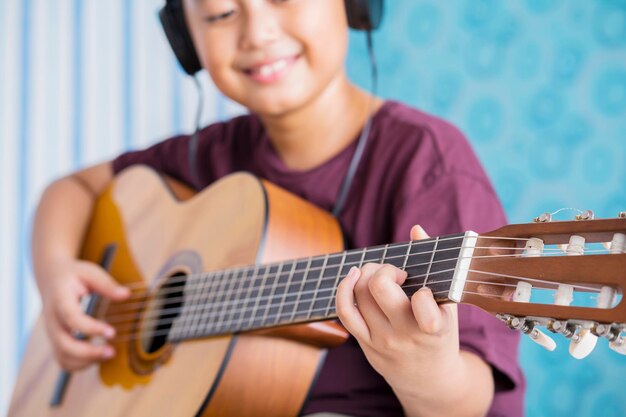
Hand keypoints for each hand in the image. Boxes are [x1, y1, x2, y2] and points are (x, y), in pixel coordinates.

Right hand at [39, 258, 129, 370]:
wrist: (51, 278)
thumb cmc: (74, 275)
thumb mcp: (90, 273)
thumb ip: (107, 284)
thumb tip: (126, 295)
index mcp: (60, 299)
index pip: (72, 318)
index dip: (91, 329)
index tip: (112, 332)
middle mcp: (52, 319)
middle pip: (63, 344)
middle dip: (87, 352)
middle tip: (112, 352)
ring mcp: (52, 332)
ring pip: (61, 356)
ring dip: (85, 361)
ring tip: (109, 354)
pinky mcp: (55, 340)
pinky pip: (62, 360)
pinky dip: (78, 365)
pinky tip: (97, 358)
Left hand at [336, 225, 460, 401]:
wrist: (429, 381)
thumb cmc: (441, 336)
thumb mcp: (448, 306)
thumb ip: (435, 266)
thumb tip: (416, 229)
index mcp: (433, 327)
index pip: (423, 304)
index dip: (422, 290)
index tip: (424, 291)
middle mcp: (404, 334)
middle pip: (379, 288)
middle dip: (385, 268)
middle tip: (395, 273)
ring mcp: (381, 340)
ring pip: (360, 294)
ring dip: (366, 273)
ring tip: (378, 273)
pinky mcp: (365, 343)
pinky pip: (345, 312)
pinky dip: (344, 288)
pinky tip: (354, 277)